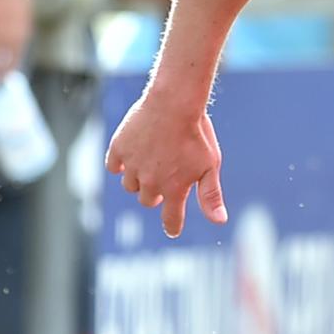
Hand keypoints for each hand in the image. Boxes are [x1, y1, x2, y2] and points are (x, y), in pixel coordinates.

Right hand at [105, 91, 225, 238]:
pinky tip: (133, 155)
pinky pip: (114, 167)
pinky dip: (121, 165)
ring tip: (151, 163)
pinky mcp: (118, 149)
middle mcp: (150, 182)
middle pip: (148, 201)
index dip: (172, 226)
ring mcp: (132, 166)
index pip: (171, 219)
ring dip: (139, 180)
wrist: (175, 103)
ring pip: (130, 185)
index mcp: (175, 189)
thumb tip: (220, 221)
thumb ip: (210, 195)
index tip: (172, 229)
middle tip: (164, 179)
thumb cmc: (197, 135)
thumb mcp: (210, 166)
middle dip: (156, 195)